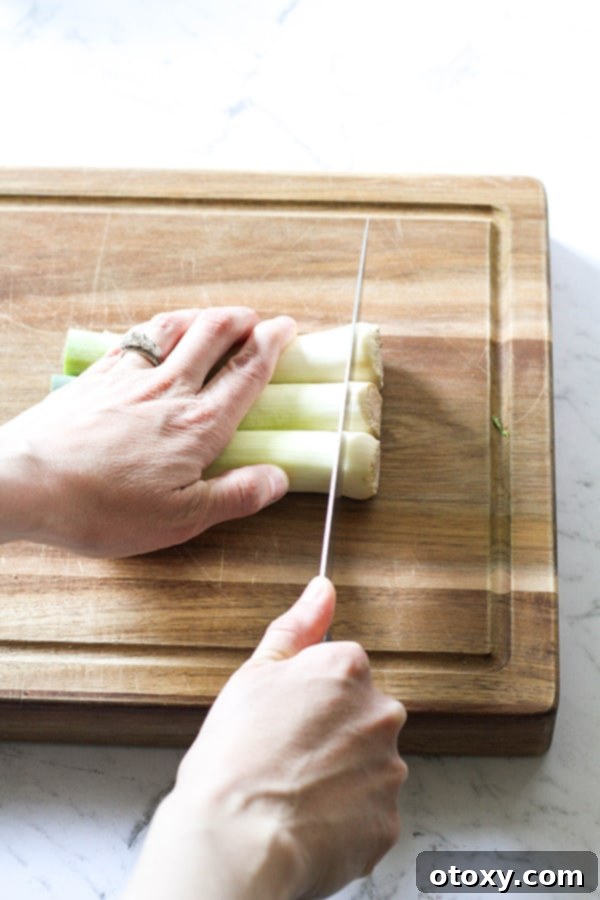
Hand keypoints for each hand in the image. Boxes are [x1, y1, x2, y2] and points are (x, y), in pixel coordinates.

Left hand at [0, 307, 295, 555]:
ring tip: (219, 315)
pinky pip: (138, 336)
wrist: (26, 482)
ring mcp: (131, 376)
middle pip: (215, 335)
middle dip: (244, 321)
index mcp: (199, 426)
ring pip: (177, 327)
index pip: (246, 373)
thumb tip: (278, 478)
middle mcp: (170, 390)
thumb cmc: (102, 507)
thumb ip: (234, 495)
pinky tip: (160, 331)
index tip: (286, 328)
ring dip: (205, 315)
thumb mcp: (180, 519)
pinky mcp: (98, 375)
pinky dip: (160, 326)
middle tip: (260, 319)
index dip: (271, 345)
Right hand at [123, 578, 407, 899]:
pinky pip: (368, 813)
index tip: (286, 719)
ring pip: (367, 766)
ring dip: (340, 777)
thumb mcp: (255, 675)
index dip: (309, 698)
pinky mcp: (386, 822)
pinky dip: (344, 818)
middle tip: (286, 758)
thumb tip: (322, 589)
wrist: (235, 840)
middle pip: (360, 717)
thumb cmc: (235, 758)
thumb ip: (297, 628)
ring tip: (292, 794)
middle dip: (331, 735)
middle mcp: (380, 714)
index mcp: (348, 670)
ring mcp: (388, 770)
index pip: (342, 672)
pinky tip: (308, 821)